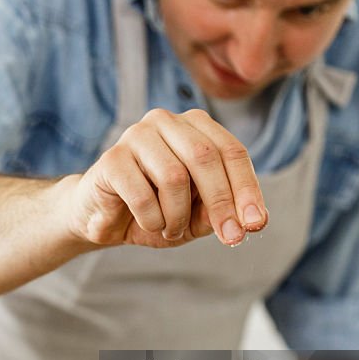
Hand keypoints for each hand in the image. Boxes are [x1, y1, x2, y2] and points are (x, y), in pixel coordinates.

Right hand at [66, 108, 267, 247]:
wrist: (102, 219)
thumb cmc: (154, 211)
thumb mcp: (195, 217)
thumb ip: (220, 212)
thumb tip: (252, 220)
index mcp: (194, 126)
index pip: (231, 151)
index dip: (247, 188)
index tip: (256, 225)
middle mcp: (166, 122)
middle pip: (206, 157)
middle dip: (222, 202)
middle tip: (230, 238)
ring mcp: (136, 135)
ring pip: (175, 177)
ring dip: (178, 216)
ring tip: (170, 229)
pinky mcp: (112, 158)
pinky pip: (142, 194)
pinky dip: (152, 220)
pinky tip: (149, 224)